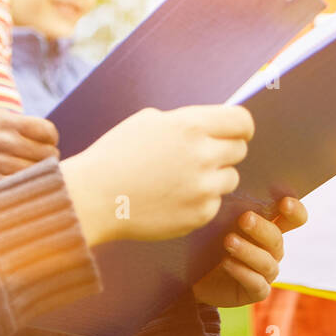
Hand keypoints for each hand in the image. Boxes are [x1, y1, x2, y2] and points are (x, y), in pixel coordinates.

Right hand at [0, 110, 58, 185]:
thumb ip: (23, 125)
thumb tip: (53, 142)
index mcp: (7, 121)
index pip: (49, 131)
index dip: (51, 139)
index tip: (45, 143)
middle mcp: (3, 141)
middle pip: (48, 154)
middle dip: (48, 157)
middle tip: (38, 160)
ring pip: (37, 173)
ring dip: (38, 174)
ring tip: (29, 171)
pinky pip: (20, 186)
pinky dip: (24, 185)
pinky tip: (17, 181)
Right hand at [60, 105, 252, 245]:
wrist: (94, 197)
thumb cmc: (116, 155)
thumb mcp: (148, 121)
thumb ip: (186, 121)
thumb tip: (213, 126)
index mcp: (190, 126)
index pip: (241, 121)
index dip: (241, 126)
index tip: (237, 132)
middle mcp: (202, 155)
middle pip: (239, 149)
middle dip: (224, 151)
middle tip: (201, 157)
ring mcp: (203, 188)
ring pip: (230, 178)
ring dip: (213, 177)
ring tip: (181, 179)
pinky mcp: (199, 214)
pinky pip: (214, 202)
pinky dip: (200, 200)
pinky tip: (172, 197)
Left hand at [192, 198, 307, 306]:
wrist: (192, 274)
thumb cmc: (208, 240)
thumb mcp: (218, 221)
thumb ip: (230, 208)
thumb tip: (229, 183)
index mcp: (269, 228)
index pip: (294, 219)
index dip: (295, 211)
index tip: (285, 202)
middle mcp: (272, 250)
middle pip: (277, 239)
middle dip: (262, 228)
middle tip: (245, 218)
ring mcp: (265, 272)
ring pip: (267, 262)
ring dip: (249, 251)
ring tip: (228, 242)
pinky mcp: (254, 291)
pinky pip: (256, 284)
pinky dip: (243, 273)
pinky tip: (227, 263)